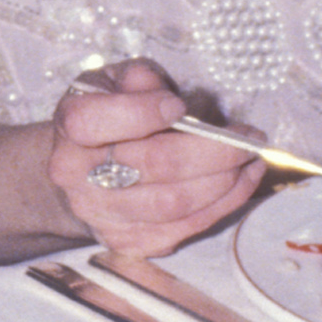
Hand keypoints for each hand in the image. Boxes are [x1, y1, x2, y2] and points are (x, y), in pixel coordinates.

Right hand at [45, 60, 264, 259]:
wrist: (79, 171)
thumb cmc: (106, 115)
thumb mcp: (114, 81)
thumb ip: (139, 79)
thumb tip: (169, 99)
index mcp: (69, 126)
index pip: (95, 122)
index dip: (141, 113)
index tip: (179, 105)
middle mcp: (76, 176)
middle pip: (154, 164)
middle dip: (214, 150)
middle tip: (250, 138)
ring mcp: (101, 215)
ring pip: (175, 203)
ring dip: (226, 182)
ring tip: (252, 161)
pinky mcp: (127, 242)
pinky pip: (183, 229)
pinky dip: (221, 206)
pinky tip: (240, 184)